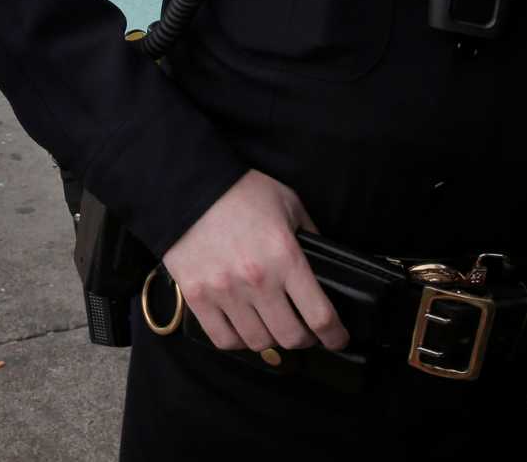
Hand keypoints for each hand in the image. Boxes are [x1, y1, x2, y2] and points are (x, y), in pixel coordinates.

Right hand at [160, 170, 346, 352]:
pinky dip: (239, 341)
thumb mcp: (289, 204)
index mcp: (285, 256)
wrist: (189, 184)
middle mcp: (256, 279)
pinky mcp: (197, 297)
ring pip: (258, 343)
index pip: (319, 316)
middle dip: (305, 339)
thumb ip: (310, 236)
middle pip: (291, 337)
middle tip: (305, 331)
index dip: (335, 335)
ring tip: (272, 327)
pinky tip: (244, 328)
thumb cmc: (241, 192)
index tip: (337, 339)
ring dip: (271, 340)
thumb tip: (323, 268)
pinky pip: (224, 339)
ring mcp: (224, 291)